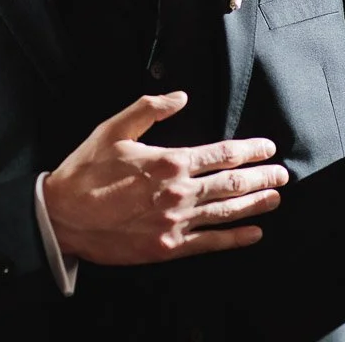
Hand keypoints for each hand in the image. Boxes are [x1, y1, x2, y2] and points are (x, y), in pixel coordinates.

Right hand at [42, 91, 287, 264]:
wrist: (62, 216)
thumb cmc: (85, 170)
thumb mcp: (113, 129)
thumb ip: (149, 108)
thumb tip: (181, 96)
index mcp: (168, 161)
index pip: (220, 154)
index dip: (248, 150)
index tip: (267, 148)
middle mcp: (178, 193)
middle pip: (231, 183)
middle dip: (261, 176)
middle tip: (282, 173)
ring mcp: (175, 222)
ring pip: (226, 212)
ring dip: (255, 204)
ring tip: (276, 198)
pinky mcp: (167, 247)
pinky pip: (209, 243)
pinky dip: (235, 239)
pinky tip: (253, 234)